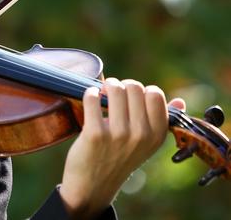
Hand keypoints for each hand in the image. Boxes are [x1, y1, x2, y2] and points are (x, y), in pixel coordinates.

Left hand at [59, 78, 184, 218]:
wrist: (94, 185)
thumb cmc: (120, 158)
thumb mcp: (147, 144)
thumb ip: (161, 121)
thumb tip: (179, 101)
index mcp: (157, 135)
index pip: (155, 94)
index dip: (141, 90)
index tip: (131, 96)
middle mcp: (141, 134)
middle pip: (134, 87)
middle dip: (122, 85)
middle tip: (113, 92)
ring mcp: (118, 134)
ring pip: (115, 89)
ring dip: (106, 86)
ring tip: (102, 94)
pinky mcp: (95, 134)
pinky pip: (93, 98)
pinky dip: (90, 94)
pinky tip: (91, 98)